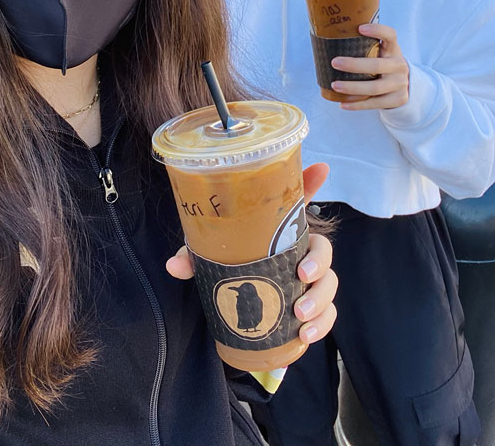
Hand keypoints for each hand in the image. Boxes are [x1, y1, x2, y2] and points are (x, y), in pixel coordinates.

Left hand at [166, 162, 337, 344]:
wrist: (233, 309)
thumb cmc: (226, 268)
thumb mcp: (210, 258)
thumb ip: (194, 258)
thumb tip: (173, 265)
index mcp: (279, 232)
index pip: (298, 203)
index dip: (311, 182)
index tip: (321, 167)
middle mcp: (299, 253)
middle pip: (324, 249)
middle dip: (319, 262)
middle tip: (302, 275)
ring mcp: (309, 282)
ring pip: (329, 284)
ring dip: (320, 299)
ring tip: (299, 315)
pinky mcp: (311, 310)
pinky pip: (328, 316)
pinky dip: (321, 326)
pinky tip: (304, 335)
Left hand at [330, 23, 409, 110]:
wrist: (405, 86)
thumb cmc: (382, 64)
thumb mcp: (380, 53)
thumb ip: (364, 47)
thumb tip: (327, 41)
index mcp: (393, 49)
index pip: (390, 35)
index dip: (377, 30)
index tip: (360, 28)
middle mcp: (399, 65)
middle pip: (377, 65)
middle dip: (354, 65)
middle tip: (334, 63)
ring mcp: (400, 84)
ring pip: (375, 88)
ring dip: (352, 88)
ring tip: (335, 85)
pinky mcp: (398, 99)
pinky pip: (375, 103)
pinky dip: (357, 105)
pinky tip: (342, 104)